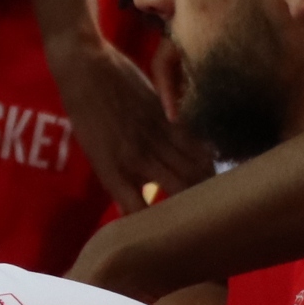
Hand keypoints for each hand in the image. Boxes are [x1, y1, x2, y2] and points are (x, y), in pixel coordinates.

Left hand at [48, 38, 209, 215]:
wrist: (84, 69)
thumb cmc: (84, 114)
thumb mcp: (96, 154)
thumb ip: (120, 182)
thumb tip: (137, 208)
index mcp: (112, 173)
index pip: (141, 213)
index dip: (159, 229)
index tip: (172, 235)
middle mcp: (136, 159)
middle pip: (182, 193)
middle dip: (198, 208)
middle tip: (210, 216)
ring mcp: (154, 136)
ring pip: (195, 169)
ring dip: (209, 182)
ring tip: (219, 192)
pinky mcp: (167, 115)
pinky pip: (196, 141)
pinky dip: (208, 155)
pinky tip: (215, 163)